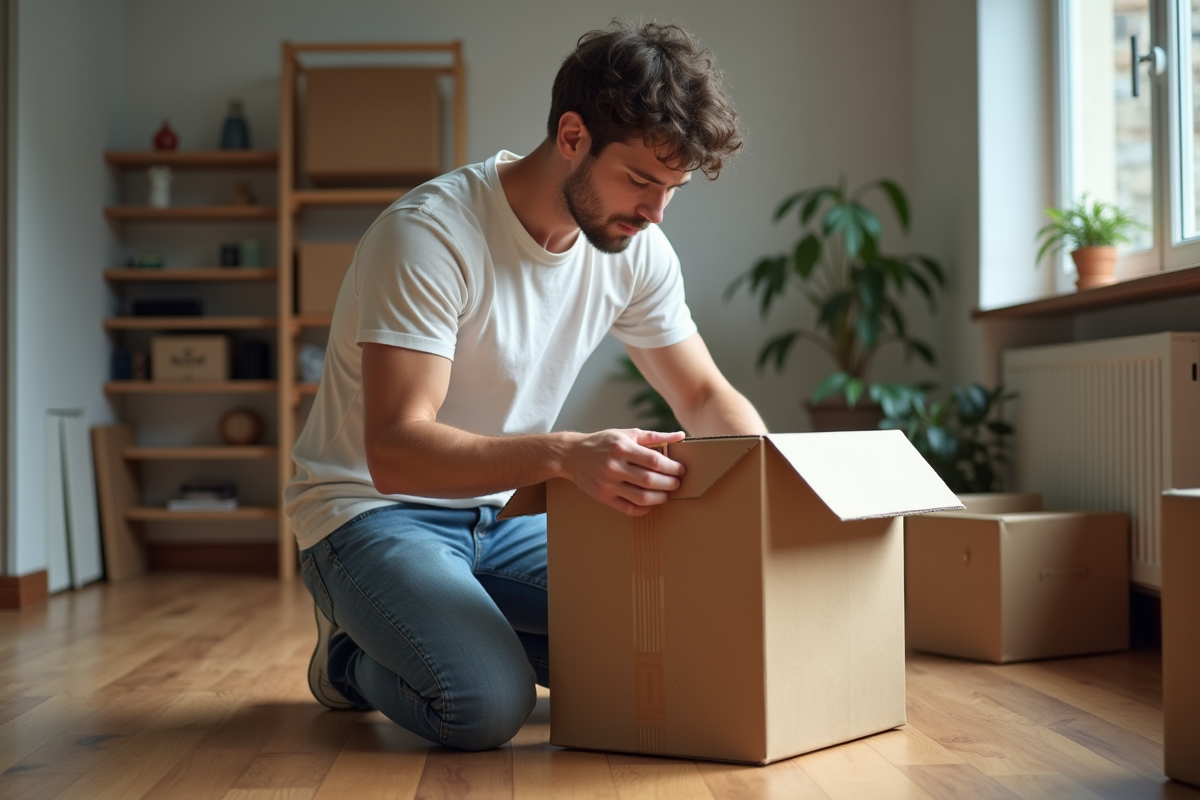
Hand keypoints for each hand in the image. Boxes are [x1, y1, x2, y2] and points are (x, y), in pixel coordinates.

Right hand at [561, 428, 686, 515]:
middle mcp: (614, 466)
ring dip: (660, 498)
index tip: (680, 469)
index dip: (672, 467)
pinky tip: (651, 503)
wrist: (572, 455)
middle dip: (669, 483)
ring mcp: (608, 484)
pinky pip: (628, 509)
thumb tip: (680, 436)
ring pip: (641, 497)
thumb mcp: (626, 433)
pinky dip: (644, 509)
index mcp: (622, 448)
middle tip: (677, 483)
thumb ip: (654, 436)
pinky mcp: (604, 497)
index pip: (654, 460)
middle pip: (650, 480)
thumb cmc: (603, 442)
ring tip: (667, 494)